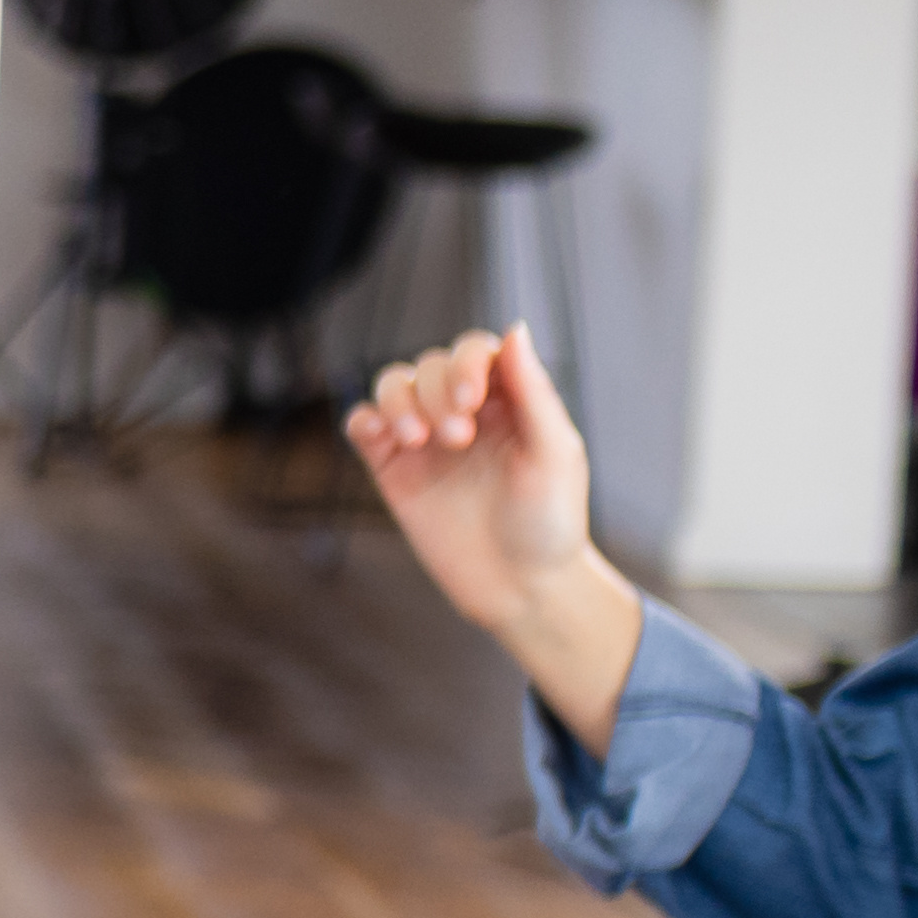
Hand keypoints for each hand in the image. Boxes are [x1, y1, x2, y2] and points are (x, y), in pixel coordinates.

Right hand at [346, 329, 650, 744]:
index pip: (476, 352)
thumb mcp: (554, 453)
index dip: (467, 363)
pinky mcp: (393, 470)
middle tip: (457, 438)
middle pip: (430, 365)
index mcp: (511, 402)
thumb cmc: (550, 522)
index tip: (473, 398)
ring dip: (399, 402)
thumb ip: (532, 391)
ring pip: (392, 386)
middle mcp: (466, 413)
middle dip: (437, 391)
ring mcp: (426, 441)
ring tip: (418, 440)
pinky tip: (384, 439)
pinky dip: (364, 419)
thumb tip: (514, 330)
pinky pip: (363, 425)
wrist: (520, 587)